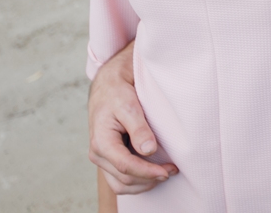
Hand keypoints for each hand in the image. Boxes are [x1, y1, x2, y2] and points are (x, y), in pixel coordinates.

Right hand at [88, 44, 177, 193]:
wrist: (108, 85)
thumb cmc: (117, 92)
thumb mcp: (128, 105)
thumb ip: (138, 128)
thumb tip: (149, 151)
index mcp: (101, 141)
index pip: (125, 166)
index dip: (147, 172)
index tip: (167, 170)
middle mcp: (98, 154)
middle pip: (124, 179)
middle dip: (149, 179)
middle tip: (172, 170)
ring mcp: (102, 158)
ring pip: (121, 185)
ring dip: (144, 184)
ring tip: (165, 173)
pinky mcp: (108, 158)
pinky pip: (120, 179)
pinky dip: (138, 181)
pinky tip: (153, 172)